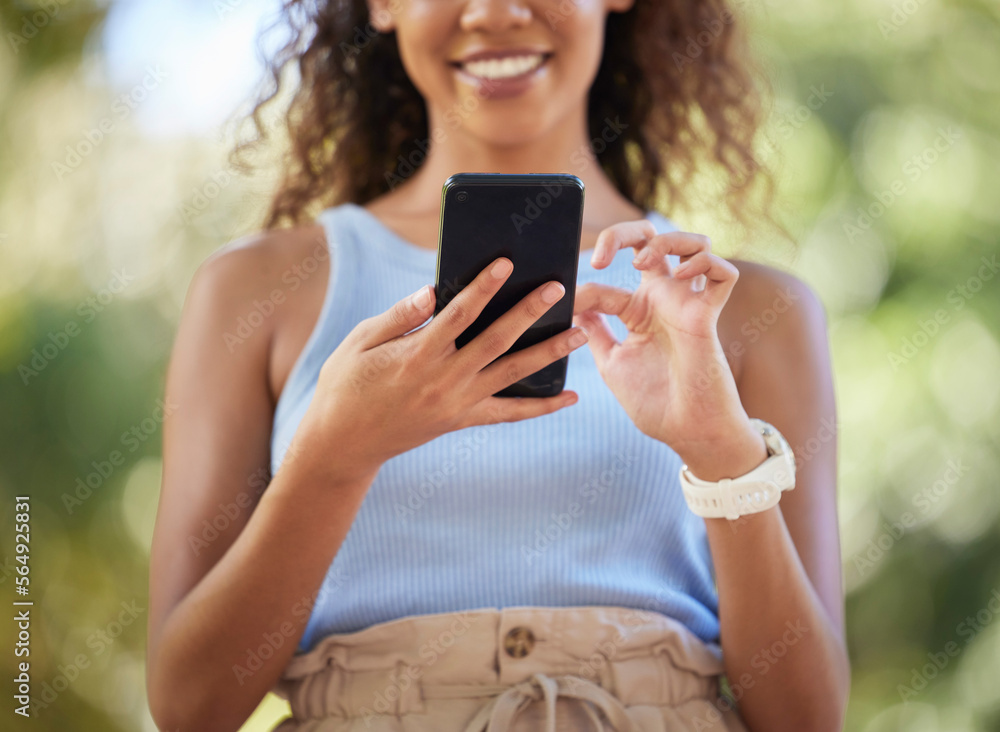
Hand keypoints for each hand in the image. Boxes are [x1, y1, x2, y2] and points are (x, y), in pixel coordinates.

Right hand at [300, 256, 589, 475]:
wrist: (342, 445)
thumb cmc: (345, 385)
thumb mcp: (359, 344)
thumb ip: (398, 317)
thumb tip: (432, 291)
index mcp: (416, 355)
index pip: (458, 315)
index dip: (483, 287)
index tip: (505, 263)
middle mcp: (443, 380)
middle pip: (496, 341)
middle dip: (529, 312)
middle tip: (560, 289)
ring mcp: (456, 404)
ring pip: (512, 375)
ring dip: (548, 354)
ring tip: (580, 334)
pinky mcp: (461, 421)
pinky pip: (509, 414)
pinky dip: (541, 407)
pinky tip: (569, 398)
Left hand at [574, 221, 764, 478]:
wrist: (686, 434)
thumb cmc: (654, 403)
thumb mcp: (612, 363)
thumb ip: (595, 333)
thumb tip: (573, 305)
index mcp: (639, 312)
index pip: (609, 280)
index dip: (585, 285)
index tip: (570, 303)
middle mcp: (664, 302)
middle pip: (653, 241)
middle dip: (625, 233)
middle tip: (601, 254)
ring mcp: (688, 305)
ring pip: (694, 244)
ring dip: (667, 240)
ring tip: (641, 262)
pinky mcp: (709, 316)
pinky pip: (724, 273)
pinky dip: (705, 263)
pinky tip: (681, 276)